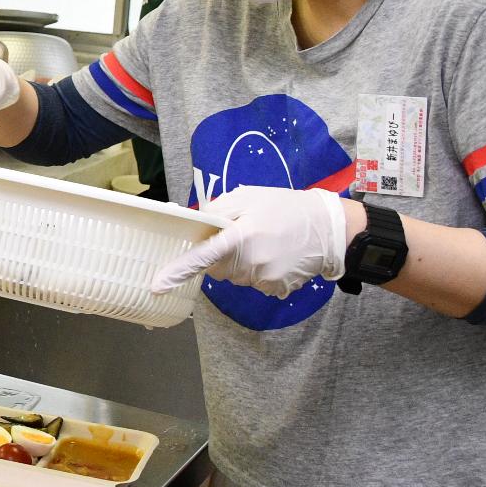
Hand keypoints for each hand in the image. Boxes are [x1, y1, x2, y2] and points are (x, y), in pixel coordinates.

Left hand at [152, 186, 348, 297]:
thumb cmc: (283, 207)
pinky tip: (275, 255)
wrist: (329, 227)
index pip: (202, 256)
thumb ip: (216, 212)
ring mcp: (266, 278)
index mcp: (241, 236)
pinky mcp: (277, 289)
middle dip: (221, 255)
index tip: (156, 286)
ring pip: (235, 277)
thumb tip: (192, 224)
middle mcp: (252, 262)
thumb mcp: (247, 197)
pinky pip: (254, 283)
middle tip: (244, 235)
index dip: (177, 271)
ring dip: (240, 263)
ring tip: (264, 242)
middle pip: (216, 268)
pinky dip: (258, 272)